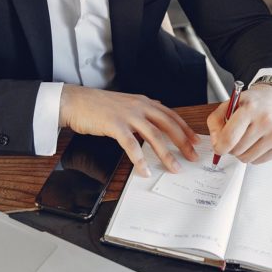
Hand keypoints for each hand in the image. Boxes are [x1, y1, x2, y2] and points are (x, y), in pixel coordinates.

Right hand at [59, 85, 198, 177]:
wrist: (76, 101)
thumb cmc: (99, 105)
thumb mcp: (126, 104)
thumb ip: (142, 111)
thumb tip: (157, 118)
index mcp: (144, 102)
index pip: (171, 116)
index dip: (185, 129)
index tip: (195, 141)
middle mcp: (140, 107)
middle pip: (168, 126)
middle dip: (183, 143)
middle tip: (192, 157)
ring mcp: (128, 115)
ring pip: (154, 136)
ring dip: (166, 154)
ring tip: (173, 168)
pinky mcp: (115, 125)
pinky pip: (131, 145)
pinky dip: (139, 159)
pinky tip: (144, 170)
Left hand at [207, 84, 271, 164]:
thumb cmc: (253, 102)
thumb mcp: (229, 104)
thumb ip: (215, 122)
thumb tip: (216, 143)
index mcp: (250, 108)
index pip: (229, 138)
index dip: (219, 147)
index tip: (218, 147)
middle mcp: (265, 121)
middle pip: (236, 150)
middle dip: (231, 146)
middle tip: (236, 136)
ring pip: (246, 159)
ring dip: (242, 152)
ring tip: (247, 138)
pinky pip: (257, 161)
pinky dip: (253, 155)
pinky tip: (257, 141)